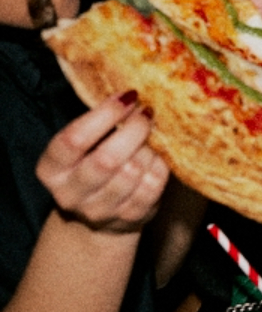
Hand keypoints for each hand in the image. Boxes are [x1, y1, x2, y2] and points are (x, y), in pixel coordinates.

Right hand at [35, 92, 169, 232]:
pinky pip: (152, 186)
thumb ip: (98, 123)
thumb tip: (130, 93)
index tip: (129, 96)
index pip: (73, 139)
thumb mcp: (83, 146)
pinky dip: (160, 165)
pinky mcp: (129, 218)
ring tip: (153, 135)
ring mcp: (99, 210)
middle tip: (147, 112)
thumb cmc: (93, 164)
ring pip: (132, 172)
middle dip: (134, 130)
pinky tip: (159, 154)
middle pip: (106, 159)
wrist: (101, 215)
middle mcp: (70, 194)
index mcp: (51, 169)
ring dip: (149, 148)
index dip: (104, 114)